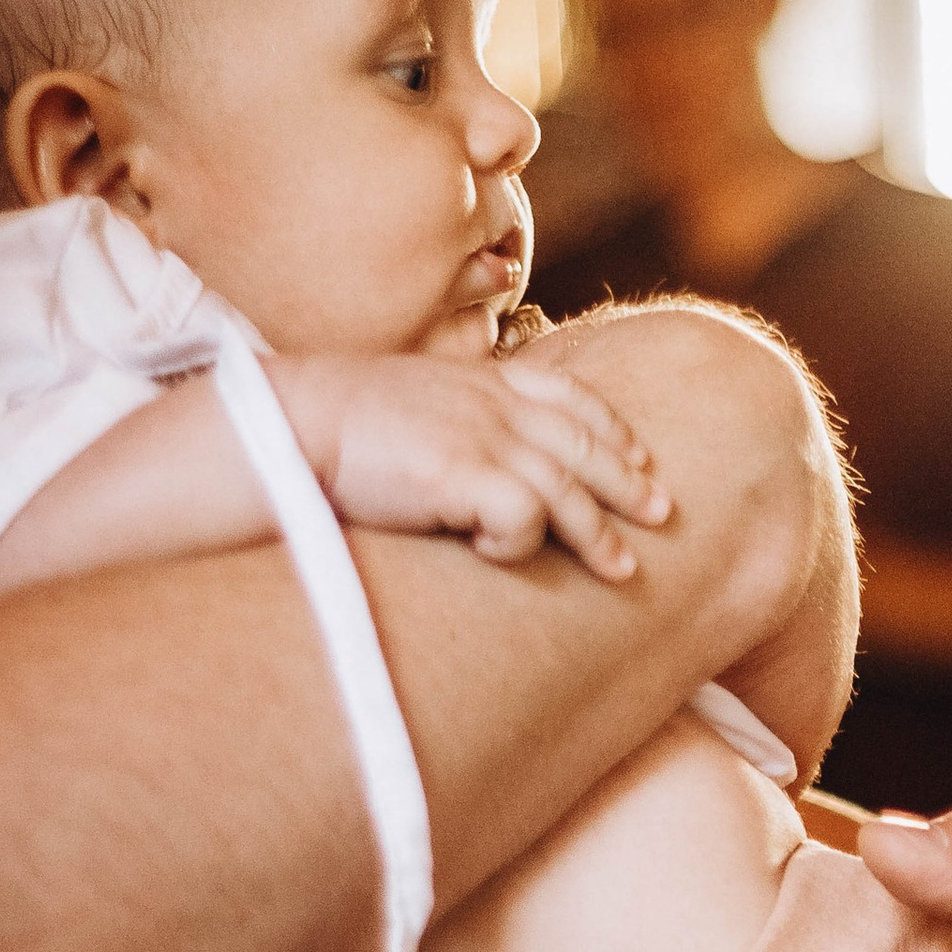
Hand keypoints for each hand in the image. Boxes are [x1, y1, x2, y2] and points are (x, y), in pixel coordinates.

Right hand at [270, 352, 668, 582]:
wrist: (289, 423)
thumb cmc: (336, 423)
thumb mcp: (412, 404)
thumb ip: (455, 418)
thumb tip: (470, 460)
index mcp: (483, 381)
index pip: (569, 396)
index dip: (612, 428)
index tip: (641, 455)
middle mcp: (493, 405)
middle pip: (586, 445)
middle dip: (629, 481)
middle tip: (662, 513)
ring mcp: (483, 438)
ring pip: (569, 490)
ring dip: (597, 534)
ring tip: (622, 569)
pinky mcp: (464, 476)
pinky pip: (525, 517)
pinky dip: (522, 542)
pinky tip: (499, 555)